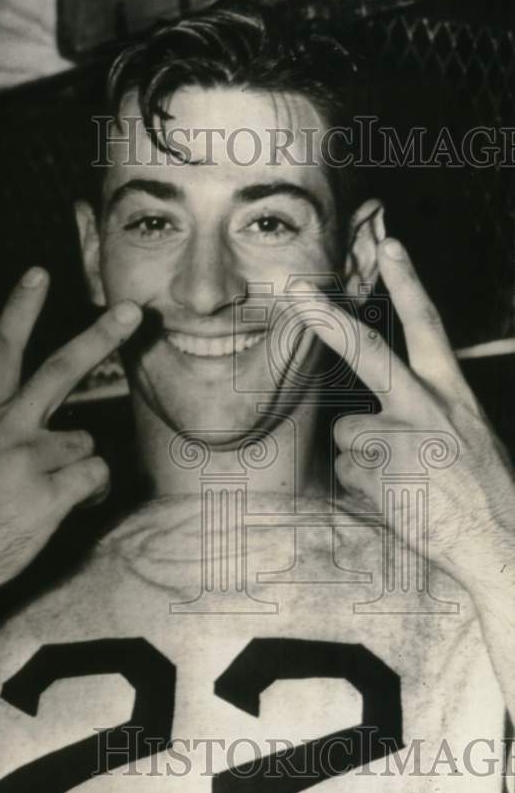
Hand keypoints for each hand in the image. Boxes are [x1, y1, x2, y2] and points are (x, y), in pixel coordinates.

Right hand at [0, 266, 140, 607]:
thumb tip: (52, 432)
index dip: (19, 310)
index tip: (37, 275)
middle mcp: (3, 430)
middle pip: (59, 370)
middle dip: (98, 337)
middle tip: (130, 312)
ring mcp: (26, 459)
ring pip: (84, 442)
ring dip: (78, 465)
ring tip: (45, 494)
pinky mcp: (49, 492)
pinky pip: (95, 475)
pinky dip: (90, 491)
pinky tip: (62, 508)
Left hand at [292, 238, 514, 588]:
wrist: (501, 546)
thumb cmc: (480, 494)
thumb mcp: (467, 438)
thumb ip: (426, 413)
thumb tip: (367, 415)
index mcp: (455, 395)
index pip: (430, 327)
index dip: (409, 283)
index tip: (390, 246)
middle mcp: (428, 408)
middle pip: (368, 353)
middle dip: (329, 320)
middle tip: (298, 291)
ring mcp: (402, 439)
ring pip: (346, 434)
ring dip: (361, 459)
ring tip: (403, 483)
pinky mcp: (380, 473)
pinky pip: (347, 473)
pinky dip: (363, 489)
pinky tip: (398, 501)